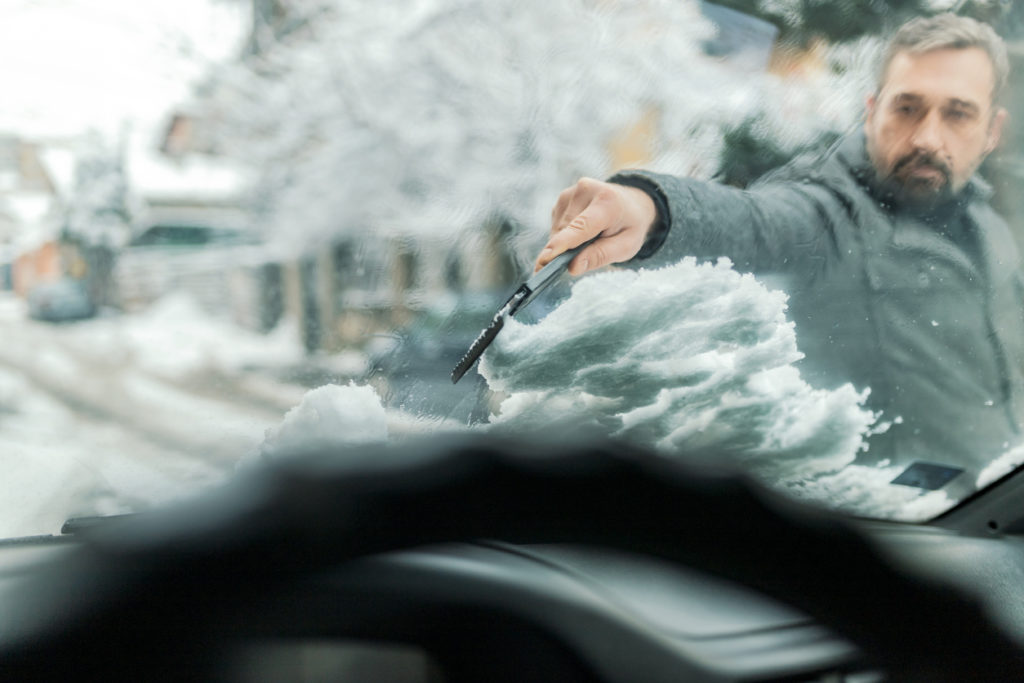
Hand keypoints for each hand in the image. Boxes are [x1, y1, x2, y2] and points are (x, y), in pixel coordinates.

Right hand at [534, 177, 657, 274]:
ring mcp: (571, 192)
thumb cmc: (629, 227)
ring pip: (557, 231)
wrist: (631, 202)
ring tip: (591, 237)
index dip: (563, 244)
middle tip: (590, 251)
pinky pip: (556, 226)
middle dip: (569, 250)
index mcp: (607, 202)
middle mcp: (585, 191)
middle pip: (565, 232)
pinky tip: (582, 230)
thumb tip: (573, 267)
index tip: (545, 258)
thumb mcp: (626, 246)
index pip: (581, 227)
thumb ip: (600, 256)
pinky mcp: (562, 198)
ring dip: (568, 243)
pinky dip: (566, 235)